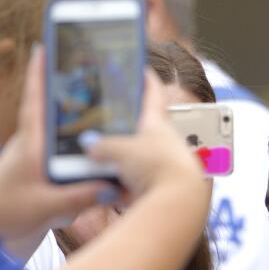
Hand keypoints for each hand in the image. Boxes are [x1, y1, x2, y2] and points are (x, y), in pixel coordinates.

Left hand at [0, 47, 111, 254]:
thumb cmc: (5, 213)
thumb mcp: (44, 206)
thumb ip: (79, 197)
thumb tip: (112, 187)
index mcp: (31, 144)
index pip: (35, 100)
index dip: (39, 72)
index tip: (44, 45)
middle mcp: (36, 148)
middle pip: (58, 114)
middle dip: (75, 94)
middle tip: (94, 72)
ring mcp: (40, 164)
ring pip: (67, 140)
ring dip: (84, 129)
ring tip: (109, 115)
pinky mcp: (45, 181)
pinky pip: (69, 164)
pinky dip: (86, 162)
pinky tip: (106, 169)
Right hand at [82, 71, 205, 198]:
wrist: (178, 201)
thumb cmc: (158, 166)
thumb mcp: (120, 150)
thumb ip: (102, 146)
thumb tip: (89, 146)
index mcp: (157, 121)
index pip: (152, 91)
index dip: (144, 78)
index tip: (139, 68)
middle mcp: (164, 140)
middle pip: (144, 125)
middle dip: (127, 124)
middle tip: (107, 121)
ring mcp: (162, 163)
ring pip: (139, 156)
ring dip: (123, 158)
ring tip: (99, 161)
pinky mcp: (160, 186)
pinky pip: (137, 182)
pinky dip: (123, 184)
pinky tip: (110, 189)